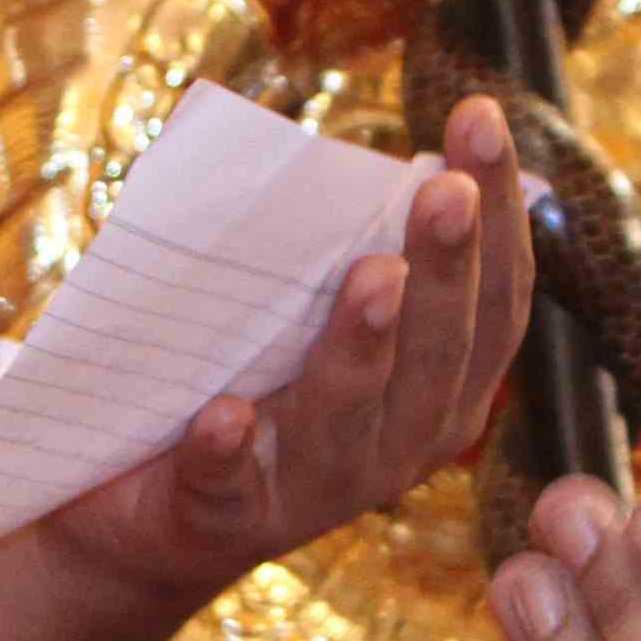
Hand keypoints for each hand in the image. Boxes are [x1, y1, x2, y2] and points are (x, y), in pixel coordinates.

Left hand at [36, 95, 534, 615]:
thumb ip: (346, 253)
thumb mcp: (307, 318)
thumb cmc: (248, 386)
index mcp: (433, 392)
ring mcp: (310, 489)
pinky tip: (226, 413)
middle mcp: (392, 447)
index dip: (498, 216)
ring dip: (362, 345)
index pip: (491, 302)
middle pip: (436, 355)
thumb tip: (376, 154)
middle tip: (446, 188)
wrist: (142, 519)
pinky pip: (228, 484)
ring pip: (348, 418)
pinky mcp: (221, 515)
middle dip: (446, 268)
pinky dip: (227, 449)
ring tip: (374, 276)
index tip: (482, 120)